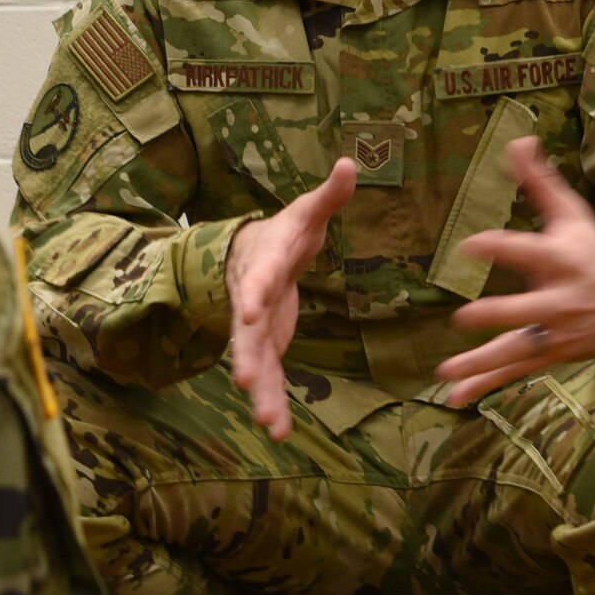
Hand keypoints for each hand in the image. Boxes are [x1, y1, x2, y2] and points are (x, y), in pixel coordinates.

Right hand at [227, 158, 358, 440]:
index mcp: (264, 266)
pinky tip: (279, 431)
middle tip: (247, 382)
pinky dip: (272, 401)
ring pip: (254, 362)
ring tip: (269, 424)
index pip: (256, 279)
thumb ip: (328, 195)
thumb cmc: (285, 231)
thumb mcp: (307, 212)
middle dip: (247, 357)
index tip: (248, 311)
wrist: (252, 252)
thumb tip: (348, 164)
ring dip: (260, 393)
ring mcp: (255, 328)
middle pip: (246, 331)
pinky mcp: (266, 346)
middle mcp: (252, 301)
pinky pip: (268, 377)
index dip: (252, 294)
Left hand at [435, 137, 594, 406]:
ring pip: (517, 350)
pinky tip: (453, 397)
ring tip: (445, 372)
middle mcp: (561, 301)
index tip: (469, 245)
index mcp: (563, 261)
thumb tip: (518, 139)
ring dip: (481, 364)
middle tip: (462, 318)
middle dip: (499, 316)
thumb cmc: (592, 252)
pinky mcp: (550, 356)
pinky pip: (514, 374)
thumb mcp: (572, 215)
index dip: (500, 248)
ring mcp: (557, 334)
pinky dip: (484, 386)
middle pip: (528, 311)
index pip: (529, 252)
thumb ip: (540, 182)